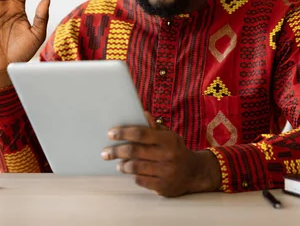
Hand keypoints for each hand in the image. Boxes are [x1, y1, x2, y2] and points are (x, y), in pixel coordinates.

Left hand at [101, 113, 220, 196]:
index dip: (123, 133)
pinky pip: (140, 180)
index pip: (141, 133)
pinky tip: (130, 172)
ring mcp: (166, 172)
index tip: (110, 134)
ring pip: (135, 167)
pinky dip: (132, 175)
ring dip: (123, 165)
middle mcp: (168, 155)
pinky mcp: (163, 187)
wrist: (194, 173)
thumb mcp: (170, 136)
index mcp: (169, 139)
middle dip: (116, 151)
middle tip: (105, 153)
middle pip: (134, 151)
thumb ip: (155, 127)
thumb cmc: (176, 150)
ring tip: (118, 164)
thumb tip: (142, 113)